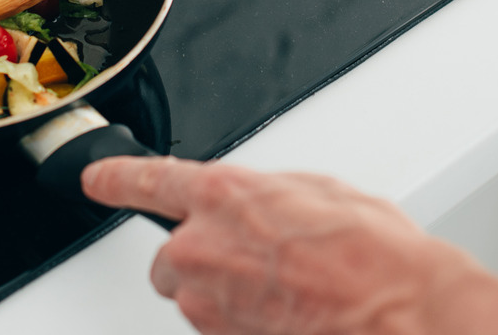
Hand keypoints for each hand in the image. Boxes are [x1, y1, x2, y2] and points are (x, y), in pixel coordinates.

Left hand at [82, 156, 479, 334]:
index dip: (115, 178)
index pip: (146, 180)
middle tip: (254, 259)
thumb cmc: (375, 254)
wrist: (401, 313)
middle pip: (170, 256)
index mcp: (223, 195)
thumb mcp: (321, 191)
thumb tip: (261, 204)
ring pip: (194, 296)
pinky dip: (244, 322)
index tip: (97, 178)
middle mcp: (202, 248)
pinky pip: (221, 327)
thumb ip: (268, 194)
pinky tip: (287, 312)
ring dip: (225, 293)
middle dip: (201, 257)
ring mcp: (209, 304)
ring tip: (285, 289)